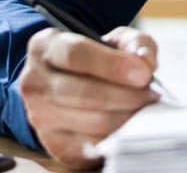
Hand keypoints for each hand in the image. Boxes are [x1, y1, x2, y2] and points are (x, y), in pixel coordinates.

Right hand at [18, 25, 161, 168]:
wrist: (71, 85)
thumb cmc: (95, 60)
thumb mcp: (114, 40)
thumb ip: (135, 44)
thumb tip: (145, 63)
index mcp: (44, 46)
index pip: (75, 54)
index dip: (112, 65)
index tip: (143, 74)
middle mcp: (34, 81)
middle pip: (84, 92)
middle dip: (126, 95)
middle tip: (152, 95)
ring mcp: (40, 116)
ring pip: (91, 121)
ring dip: (126, 117)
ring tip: (146, 109)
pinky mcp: (54, 144)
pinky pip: (92, 145)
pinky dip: (117, 137)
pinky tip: (131, 126)